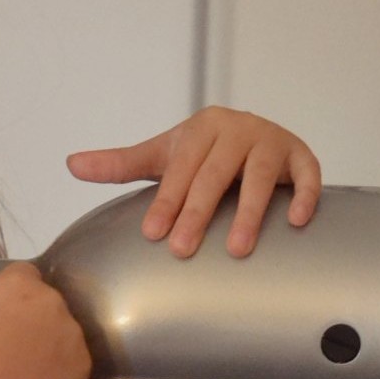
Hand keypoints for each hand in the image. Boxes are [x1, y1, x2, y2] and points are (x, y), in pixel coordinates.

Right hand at [0, 239, 90, 378]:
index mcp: (20, 284)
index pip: (22, 275)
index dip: (5, 295)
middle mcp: (54, 303)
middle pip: (44, 300)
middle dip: (27, 315)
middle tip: (1, 347)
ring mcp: (72, 337)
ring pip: (61, 328)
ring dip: (46, 339)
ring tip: (17, 367)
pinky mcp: (82, 368)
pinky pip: (73, 357)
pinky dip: (58, 366)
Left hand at [67, 106, 321, 258]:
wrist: (256, 137)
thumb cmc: (204, 155)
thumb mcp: (164, 156)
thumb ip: (121, 164)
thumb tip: (71, 165)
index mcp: (203, 128)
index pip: (181, 168)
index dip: (166, 201)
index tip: (153, 235)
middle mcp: (238, 129)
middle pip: (216, 174)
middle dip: (197, 212)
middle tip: (182, 250)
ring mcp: (272, 140)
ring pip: (261, 176)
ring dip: (249, 211)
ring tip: (236, 249)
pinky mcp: (302, 155)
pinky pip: (308, 174)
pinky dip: (305, 195)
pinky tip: (295, 222)